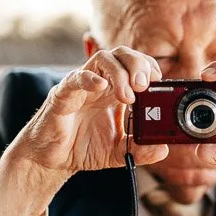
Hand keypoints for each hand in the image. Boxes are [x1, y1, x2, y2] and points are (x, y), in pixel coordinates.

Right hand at [0, 48, 168, 215]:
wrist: (52, 160)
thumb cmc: (83, 148)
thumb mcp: (119, 152)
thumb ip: (140, 150)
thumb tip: (162, 149)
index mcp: (116, 92)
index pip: (136, 65)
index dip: (149, 66)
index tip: (158, 82)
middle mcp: (101, 84)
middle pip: (122, 55)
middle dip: (138, 64)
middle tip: (145, 85)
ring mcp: (82, 87)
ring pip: (102, 59)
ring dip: (119, 72)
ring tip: (128, 96)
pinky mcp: (63, 96)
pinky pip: (75, 78)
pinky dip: (89, 78)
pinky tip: (99, 86)